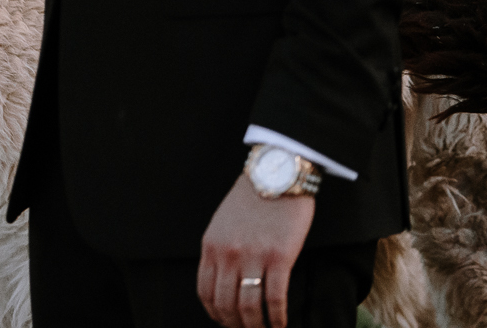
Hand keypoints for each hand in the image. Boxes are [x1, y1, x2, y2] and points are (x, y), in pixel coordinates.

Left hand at [198, 173, 314, 327]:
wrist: (275, 174)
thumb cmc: (250, 199)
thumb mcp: (221, 223)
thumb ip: (219, 251)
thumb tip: (223, 283)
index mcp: (211, 246)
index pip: (205, 293)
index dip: (215, 314)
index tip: (226, 322)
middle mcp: (227, 254)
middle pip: (226, 305)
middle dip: (235, 325)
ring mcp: (253, 257)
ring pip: (249, 307)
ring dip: (256, 326)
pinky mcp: (279, 257)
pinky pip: (275, 298)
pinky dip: (278, 318)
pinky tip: (281, 324)